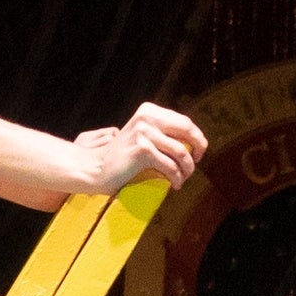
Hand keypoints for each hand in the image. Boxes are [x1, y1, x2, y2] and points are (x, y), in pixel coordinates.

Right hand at [81, 102, 206, 194]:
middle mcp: (147, 118)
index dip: (196, 137)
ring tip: (183, 178)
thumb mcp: (142, 136)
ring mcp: (144, 133)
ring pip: (181, 152)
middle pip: (187, 131)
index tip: (198, 151)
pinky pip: (170, 166)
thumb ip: (162, 133)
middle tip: (197, 162)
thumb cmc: (121, 158)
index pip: (184, 121)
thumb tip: (192, 142)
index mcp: (148, 111)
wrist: (97, 168)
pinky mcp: (143, 150)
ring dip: (187, 168)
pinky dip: (176, 177)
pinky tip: (175, 184)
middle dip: (198, 148)